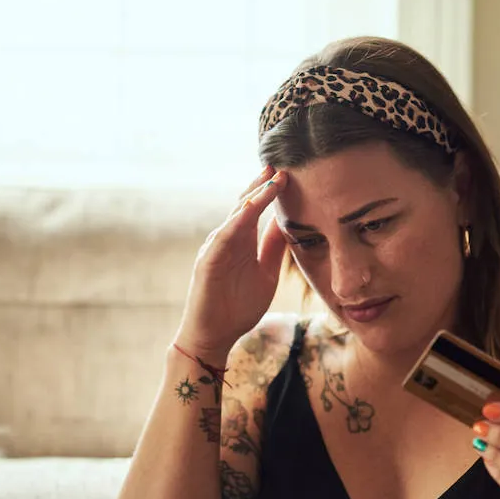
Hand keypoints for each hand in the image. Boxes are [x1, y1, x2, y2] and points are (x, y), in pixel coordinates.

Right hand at [175, 167, 288, 358]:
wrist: (213, 336)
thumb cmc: (238, 308)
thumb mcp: (265, 272)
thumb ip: (273, 246)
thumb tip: (286, 220)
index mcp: (242, 241)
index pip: (257, 208)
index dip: (271, 190)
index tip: (291, 172)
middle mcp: (227, 239)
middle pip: (245, 203)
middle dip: (262, 183)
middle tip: (281, 162)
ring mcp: (215, 248)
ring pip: (235, 215)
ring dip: (253, 195)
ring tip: (271, 177)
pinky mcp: (208, 262)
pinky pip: (224, 236)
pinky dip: (237, 221)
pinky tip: (251, 208)